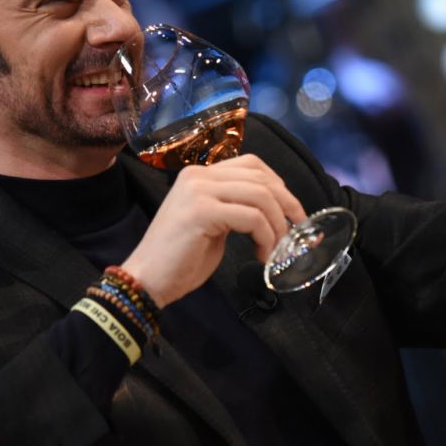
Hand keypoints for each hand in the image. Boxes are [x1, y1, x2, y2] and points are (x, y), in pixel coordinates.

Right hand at [121, 155, 307, 307]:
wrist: (147, 280)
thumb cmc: (180, 260)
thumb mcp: (213, 225)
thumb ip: (235, 208)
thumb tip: (275, 210)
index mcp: (199, 174)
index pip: (252, 164)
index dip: (279, 186)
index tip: (293, 213)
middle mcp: (198, 175)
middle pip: (261, 178)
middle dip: (288, 206)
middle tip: (297, 233)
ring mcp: (198, 191)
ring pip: (261, 197)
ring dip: (277, 227)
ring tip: (274, 251)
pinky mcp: (202, 211)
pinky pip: (252, 218)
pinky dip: (265, 238)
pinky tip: (261, 256)